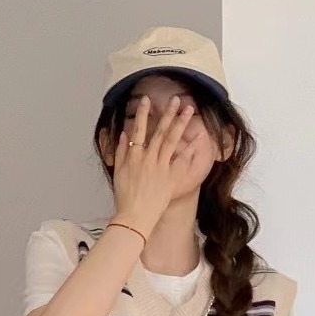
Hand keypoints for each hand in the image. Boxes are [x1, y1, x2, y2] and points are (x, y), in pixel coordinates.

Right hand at [111, 95, 196, 237]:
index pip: (139, 129)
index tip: (147, 100)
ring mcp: (160, 167)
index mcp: (134, 156)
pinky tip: (196, 139)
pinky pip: (181, 161)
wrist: (134, 217)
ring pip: (172, 140)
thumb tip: (124, 135)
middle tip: (176, 99)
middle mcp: (148, 158)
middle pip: (160, 131)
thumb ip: (121, 152)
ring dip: (181, 123)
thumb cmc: (125, 197)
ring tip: (188, 111)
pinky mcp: (170, 178)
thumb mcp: (118, 172)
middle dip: (168, 113)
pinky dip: (189, 150)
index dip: (143, 113)